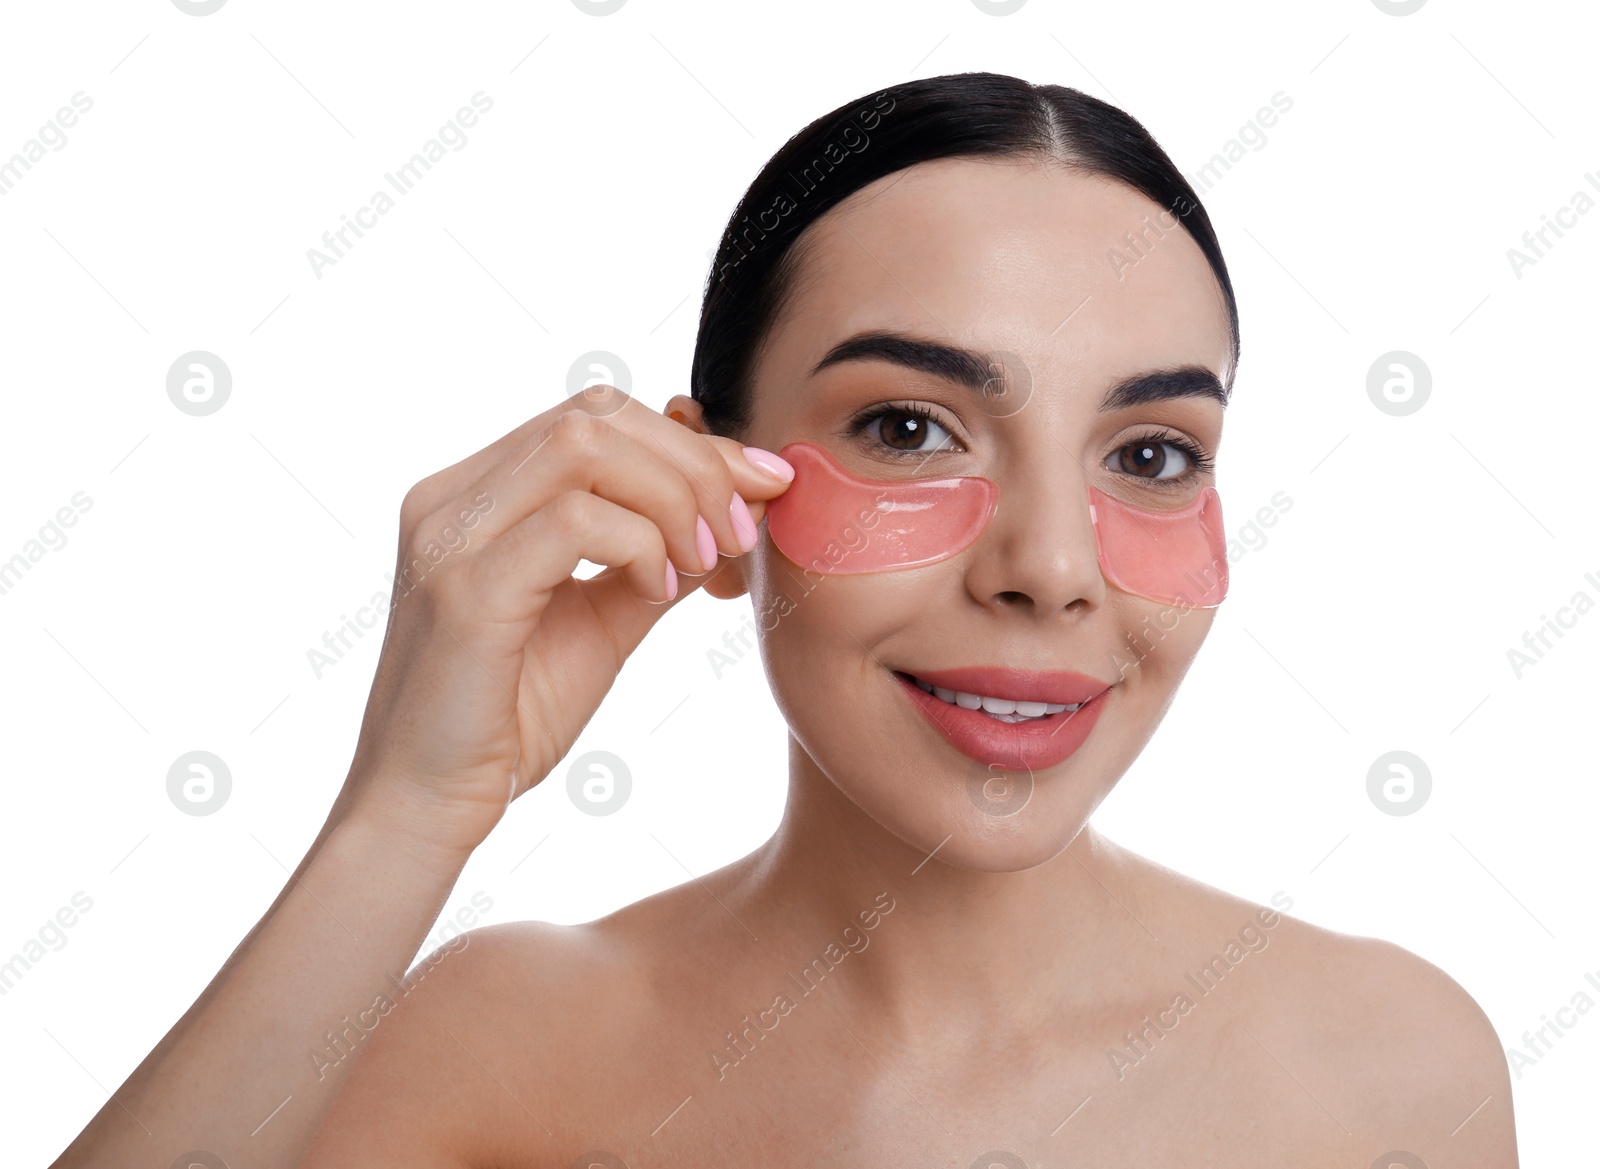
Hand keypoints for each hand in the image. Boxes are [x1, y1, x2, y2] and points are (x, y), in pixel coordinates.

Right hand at [338, 386, 790, 857]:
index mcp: (475, 492)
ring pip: (585, 448)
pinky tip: (658, 594)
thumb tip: (737, 504)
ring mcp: (448, 536)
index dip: (689, 442)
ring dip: (671, 498)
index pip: (593, 416)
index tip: (760, 487)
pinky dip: (640, 546)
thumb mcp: (603, 618)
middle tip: (736, 533)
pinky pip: (574, 522)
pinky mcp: (464, 591)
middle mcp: (451, 497)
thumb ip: (655, 554)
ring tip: (699, 564)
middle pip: (595, 415)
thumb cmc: (511, 718)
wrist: (430, 805)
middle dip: (693, 464)